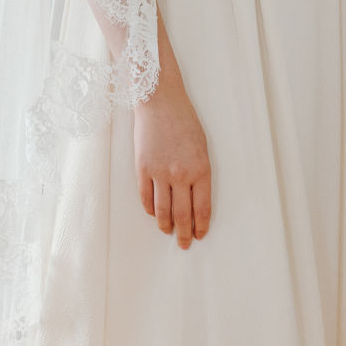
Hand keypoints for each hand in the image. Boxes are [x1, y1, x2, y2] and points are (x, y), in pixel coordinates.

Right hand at [133, 81, 211, 248]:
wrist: (160, 102)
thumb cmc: (185, 122)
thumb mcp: (202, 148)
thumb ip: (199, 174)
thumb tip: (195, 198)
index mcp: (201, 170)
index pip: (202, 208)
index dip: (201, 226)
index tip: (200, 235)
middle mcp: (181, 175)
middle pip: (182, 215)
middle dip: (184, 233)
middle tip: (184, 244)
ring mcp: (160, 173)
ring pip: (162, 211)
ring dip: (165, 225)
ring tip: (167, 231)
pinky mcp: (142, 168)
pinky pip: (145, 197)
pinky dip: (150, 210)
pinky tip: (154, 214)